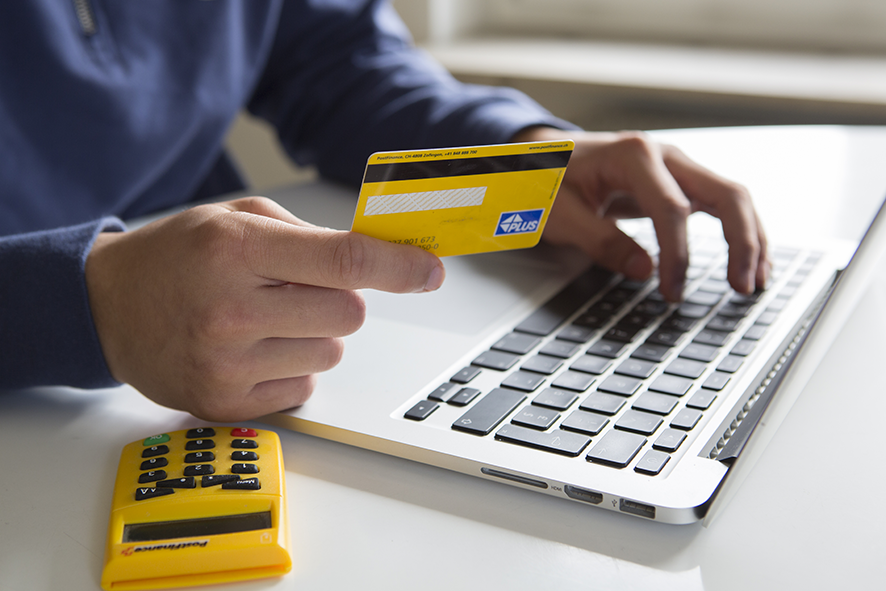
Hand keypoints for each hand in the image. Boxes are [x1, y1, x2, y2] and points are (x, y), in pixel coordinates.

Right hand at [85, 197, 444, 420]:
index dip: (397, 267)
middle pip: (347, 313)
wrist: (105, 307)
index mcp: (236, 249)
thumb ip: (309, 235)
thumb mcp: (235, 219)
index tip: (429, 271)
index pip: (343, 261)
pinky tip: (252, 350)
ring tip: (263, 320)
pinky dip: (291, 368)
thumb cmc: (177, 256)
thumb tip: (383, 258)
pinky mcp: (225, 404)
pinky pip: (305, 388)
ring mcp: (227, 364)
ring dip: (313, 336)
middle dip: (337, 299)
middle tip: (293, 289)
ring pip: (331, 354)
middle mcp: (231, 310)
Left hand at [513, 127, 768, 300]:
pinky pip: (719, 205)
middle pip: (725, 193)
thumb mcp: (560, 213)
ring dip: (750, 238)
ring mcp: (676, 167)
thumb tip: (645, 271)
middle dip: (741, 242)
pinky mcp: (678, 183)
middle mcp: (665, 154)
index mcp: (633, 155)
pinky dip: (739, 232)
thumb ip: (600, 241)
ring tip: (756, 280)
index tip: (672, 292)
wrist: (543, 157)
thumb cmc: (547, 180)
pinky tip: (750, 261)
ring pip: (731, 197)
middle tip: (742, 287)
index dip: (678, 255)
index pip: (672, 209)